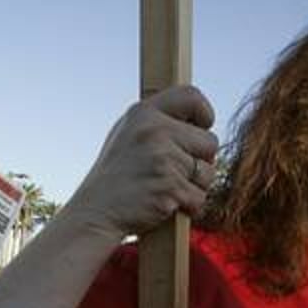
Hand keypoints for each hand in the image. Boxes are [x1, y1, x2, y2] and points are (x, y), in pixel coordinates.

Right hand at [69, 85, 217, 237]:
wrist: (96, 212)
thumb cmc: (116, 176)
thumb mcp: (127, 134)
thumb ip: (159, 122)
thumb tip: (198, 121)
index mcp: (143, 113)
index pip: (191, 96)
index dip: (204, 113)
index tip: (202, 127)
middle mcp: (155, 131)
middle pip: (210, 142)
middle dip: (200, 161)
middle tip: (175, 172)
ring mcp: (163, 159)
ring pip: (208, 173)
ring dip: (194, 186)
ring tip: (166, 188)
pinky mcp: (171, 188)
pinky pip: (200, 197)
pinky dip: (189, 206)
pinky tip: (166, 203)